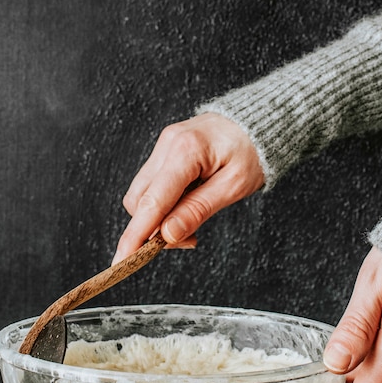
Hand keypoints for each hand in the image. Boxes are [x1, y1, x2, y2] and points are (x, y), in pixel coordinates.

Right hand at [113, 112, 264, 263]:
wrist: (260, 121)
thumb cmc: (253, 151)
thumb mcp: (234, 186)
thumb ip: (198, 210)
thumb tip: (167, 235)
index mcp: (186, 151)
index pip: (152, 202)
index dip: (135, 235)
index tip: (121, 261)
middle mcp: (168, 144)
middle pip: (140, 200)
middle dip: (154, 229)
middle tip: (190, 241)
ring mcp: (164, 145)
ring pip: (142, 193)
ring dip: (159, 217)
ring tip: (192, 223)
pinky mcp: (166, 150)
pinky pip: (153, 184)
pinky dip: (164, 203)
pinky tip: (187, 206)